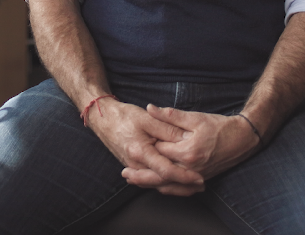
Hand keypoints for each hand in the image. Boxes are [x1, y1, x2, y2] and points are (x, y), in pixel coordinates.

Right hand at [87, 99, 205, 195]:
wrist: (103, 118)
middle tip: (201, 186)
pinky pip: (150, 180)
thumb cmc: (124, 116)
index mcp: (140, 152)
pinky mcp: (133, 166)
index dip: (184, 176)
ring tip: (193, 187)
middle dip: (183, 187)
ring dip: (175, 187)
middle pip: (162, 183)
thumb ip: (167, 129)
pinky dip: (164, 183)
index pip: (166, 171)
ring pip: (156, 184)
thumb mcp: (148, 119)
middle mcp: (136, 164)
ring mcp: (133, 167)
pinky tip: (176, 183)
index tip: (199, 177)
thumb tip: (186, 139)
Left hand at [132, 106, 259, 181]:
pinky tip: (157, 186)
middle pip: (160, 175)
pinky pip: (181, 190)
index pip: (159, 152)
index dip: (145, 149)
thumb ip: (169, 115)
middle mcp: (191, 167)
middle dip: (140, 175)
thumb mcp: (195, 117)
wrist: (243, 139)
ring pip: (169, 185)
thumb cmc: (219, 126)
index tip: (130, 145)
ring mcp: (196, 176)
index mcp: (187, 151)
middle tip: (124, 174)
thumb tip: (149, 108)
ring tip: (134, 181)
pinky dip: (167, 189)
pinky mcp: (201, 179)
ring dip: (150, 185)